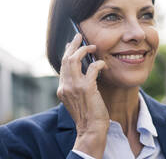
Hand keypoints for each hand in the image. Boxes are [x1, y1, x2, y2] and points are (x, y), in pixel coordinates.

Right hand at [57, 33, 108, 157]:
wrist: (91, 129)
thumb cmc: (88, 114)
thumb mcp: (77, 98)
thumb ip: (77, 85)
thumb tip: (85, 69)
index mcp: (62, 89)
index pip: (62, 65)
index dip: (67, 52)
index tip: (72, 44)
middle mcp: (65, 86)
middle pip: (66, 59)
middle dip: (73, 45)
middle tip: (79, 36)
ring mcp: (74, 87)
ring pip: (74, 60)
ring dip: (84, 50)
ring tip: (92, 46)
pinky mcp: (86, 88)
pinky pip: (91, 68)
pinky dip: (98, 64)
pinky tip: (104, 65)